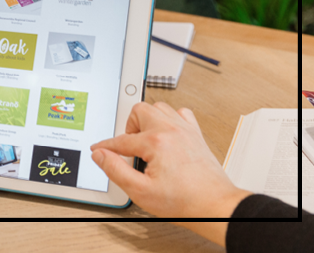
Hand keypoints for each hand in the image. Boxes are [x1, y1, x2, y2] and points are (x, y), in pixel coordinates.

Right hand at [91, 102, 250, 218]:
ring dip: (148, 120)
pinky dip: (170, 119)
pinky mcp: (196, 135)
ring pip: (159, 107)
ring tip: (144, 139)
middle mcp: (171, 130)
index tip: (98, 150)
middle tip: (128, 146)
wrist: (215, 206)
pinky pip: (181, 113)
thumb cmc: (185, 201)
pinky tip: (166, 134)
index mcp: (156, 143)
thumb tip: (100, 155)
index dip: (105, 147)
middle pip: (139, 111)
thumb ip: (115, 170)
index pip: (121, 140)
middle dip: (128, 127)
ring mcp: (185, 130)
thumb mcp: (140, 191)